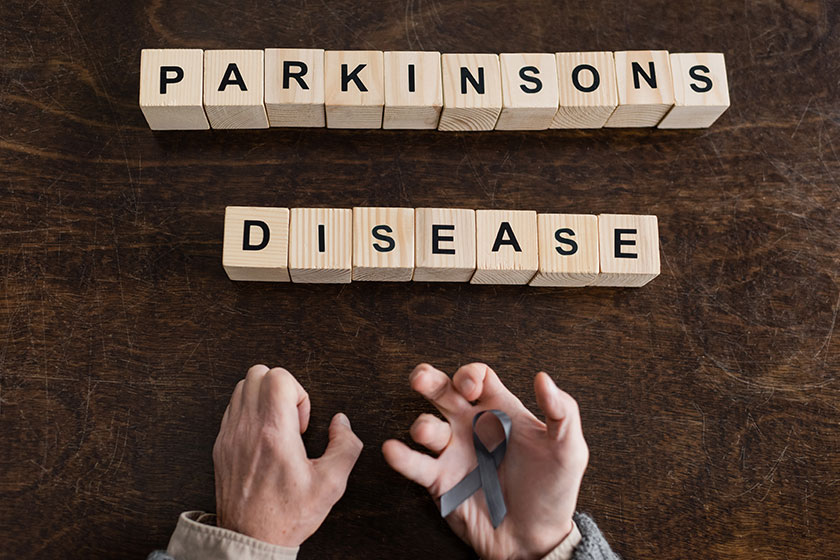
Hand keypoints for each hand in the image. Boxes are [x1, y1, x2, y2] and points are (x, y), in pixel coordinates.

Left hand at [213, 365, 362, 546]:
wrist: (249, 540)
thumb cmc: (287, 516)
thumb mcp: (330, 485)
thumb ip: (345, 447)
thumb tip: (342, 423)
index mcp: (274, 433)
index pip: (278, 377)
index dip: (299, 392)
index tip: (303, 421)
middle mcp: (247, 429)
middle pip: (258, 373)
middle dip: (281, 388)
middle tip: (291, 418)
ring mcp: (230, 436)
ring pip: (241, 387)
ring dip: (263, 397)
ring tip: (278, 426)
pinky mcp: (221, 446)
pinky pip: (232, 409)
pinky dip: (249, 412)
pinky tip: (263, 436)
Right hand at [383, 363, 587, 559]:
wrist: (536, 541)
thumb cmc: (553, 493)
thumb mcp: (569, 450)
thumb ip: (562, 411)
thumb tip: (543, 377)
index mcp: (500, 411)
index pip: (477, 378)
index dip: (470, 374)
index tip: (473, 386)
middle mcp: (472, 427)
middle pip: (442, 391)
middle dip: (428, 380)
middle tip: (422, 379)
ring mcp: (454, 453)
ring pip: (425, 427)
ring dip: (422, 425)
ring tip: (427, 433)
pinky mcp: (440, 482)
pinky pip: (416, 466)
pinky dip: (402, 458)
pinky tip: (394, 450)